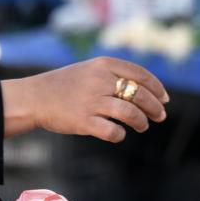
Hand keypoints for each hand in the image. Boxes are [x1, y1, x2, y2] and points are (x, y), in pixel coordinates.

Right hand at [1, 57, 169, 141]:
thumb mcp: (90, 70)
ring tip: (143, 126)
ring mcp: (91, 101)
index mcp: (103, 65)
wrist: (34, 98)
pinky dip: (120, 135)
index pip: (140, 74)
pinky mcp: (83, 121)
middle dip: (155, 108)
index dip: (157, 88)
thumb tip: (147, 91)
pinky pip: (112, 131)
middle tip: (160, 116)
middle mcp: (99, 80)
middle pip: (140, 94)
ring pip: (130, 113)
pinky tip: (119, 134)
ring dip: (142, 122)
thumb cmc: (65, 85)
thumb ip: (115, 75)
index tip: (165, 99)